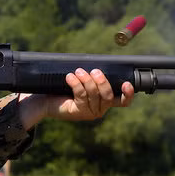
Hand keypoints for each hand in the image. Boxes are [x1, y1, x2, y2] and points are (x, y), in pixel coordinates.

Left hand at [18, 68, 134, 128]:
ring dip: (86, 80)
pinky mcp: (77, 112)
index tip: (127, 83)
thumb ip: (93, 75)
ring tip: (78, 71)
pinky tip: (70, 77)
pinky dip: (76, 84)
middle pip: (107, 95)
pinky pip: (80, 95)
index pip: (122, 102)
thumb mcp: (83, 81)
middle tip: (93, 70)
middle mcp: (99, 109)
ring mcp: (89, 113)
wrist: (46, 100)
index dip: (128, 94)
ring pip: (93, 94)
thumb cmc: (65, 89)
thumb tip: (98, 63)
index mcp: (105, 102)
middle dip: (101, 81)